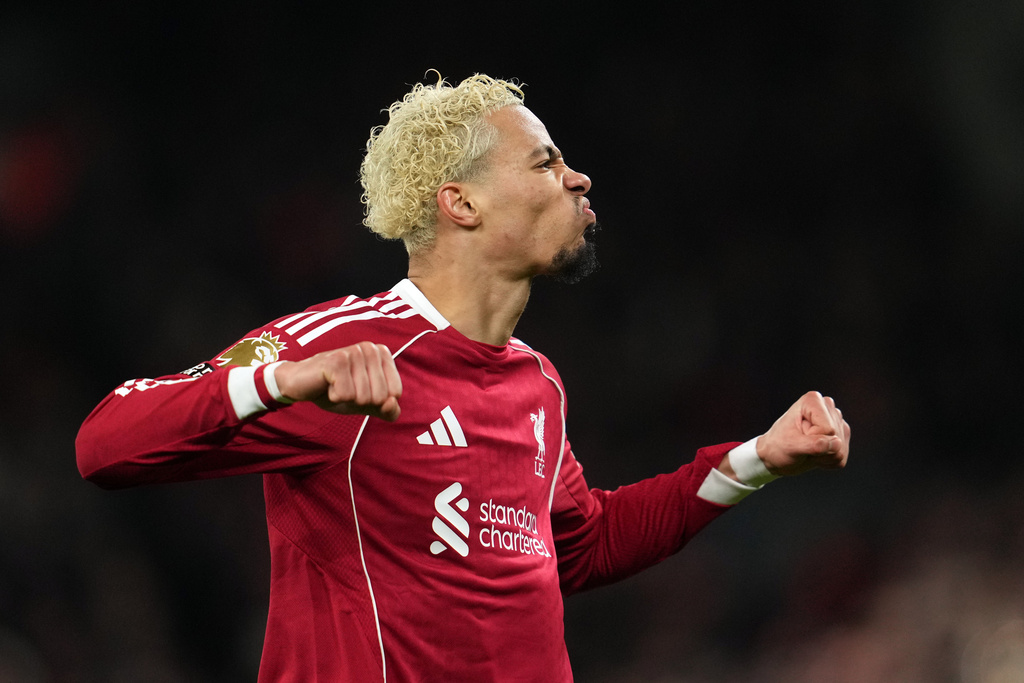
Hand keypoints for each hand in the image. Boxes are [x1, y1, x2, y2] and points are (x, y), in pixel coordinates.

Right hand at [273, 342, 402, 420]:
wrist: (302, 385)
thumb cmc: (338, 391)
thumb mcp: (368, 405)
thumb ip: (388, 410)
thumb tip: (391, 404)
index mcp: (382, 354)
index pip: (395, 392)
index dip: (376, 401)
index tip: (359, 390)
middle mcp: (370, 348)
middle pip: (380, 397)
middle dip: (360, 401)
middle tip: (345, 389)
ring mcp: (353, 352)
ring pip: (363, 397)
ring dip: (347, 399)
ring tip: (336, 386)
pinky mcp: (336, 361)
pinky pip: (346, 395)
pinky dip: (335, 397)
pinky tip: (327, 385)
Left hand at [756, 391, 849, 476]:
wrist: (776, 456)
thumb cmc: (778, 446)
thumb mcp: (791, 446)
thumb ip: (814, 444)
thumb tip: (837, 444)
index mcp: (813, 400)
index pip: (827, 429)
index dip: (812, 438)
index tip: (797, 436)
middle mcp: (827, 407)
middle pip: (836, 438)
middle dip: (818, 449)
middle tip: (801, 444)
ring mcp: (836, 421)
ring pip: (840, 449)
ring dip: (822, 456)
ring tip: (806, 449)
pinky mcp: (841, 436)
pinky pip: (841, 458)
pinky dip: (826, 461)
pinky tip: (814, 454)